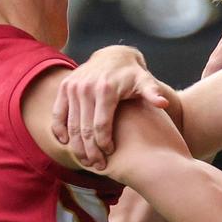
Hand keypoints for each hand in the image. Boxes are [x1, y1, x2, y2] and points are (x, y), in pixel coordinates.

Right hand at [50, 46, 166, 169]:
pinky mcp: (64, 87)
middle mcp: (86, 87)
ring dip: (75, 146)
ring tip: (84, 161)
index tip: (110, 154)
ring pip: (71, 125)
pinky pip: (58, 113)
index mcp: (105, 89)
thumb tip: (163, 103)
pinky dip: (59, 130)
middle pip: (84, 129)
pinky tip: (65, 143)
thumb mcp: (145, 82)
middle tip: (97, 165)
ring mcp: (73, 87)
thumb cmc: (132, 75)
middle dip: (90, 151)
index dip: (104, 143)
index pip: (101, 125)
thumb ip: (153, 93)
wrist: (114, 55)